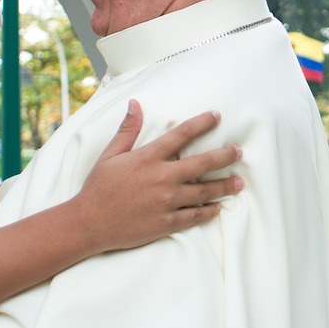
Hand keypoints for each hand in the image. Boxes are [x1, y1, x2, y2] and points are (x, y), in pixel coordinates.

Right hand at [71, 100, 242, 252]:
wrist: (89, 223)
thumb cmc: (97, 188)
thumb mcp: (109, 155)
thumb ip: (127, 131)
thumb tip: (135, 104)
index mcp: (148, 158)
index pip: (181, 135)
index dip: (201, 123)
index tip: (217, 116)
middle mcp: (162, 178)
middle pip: (203, 163)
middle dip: (224, 156)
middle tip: (238, 152)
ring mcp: (167, 202)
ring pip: (205, 191)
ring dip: (224, 186)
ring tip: (239, 182)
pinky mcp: (167, 222)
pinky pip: (195, 216)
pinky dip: (209, 211)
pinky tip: (218, 208)